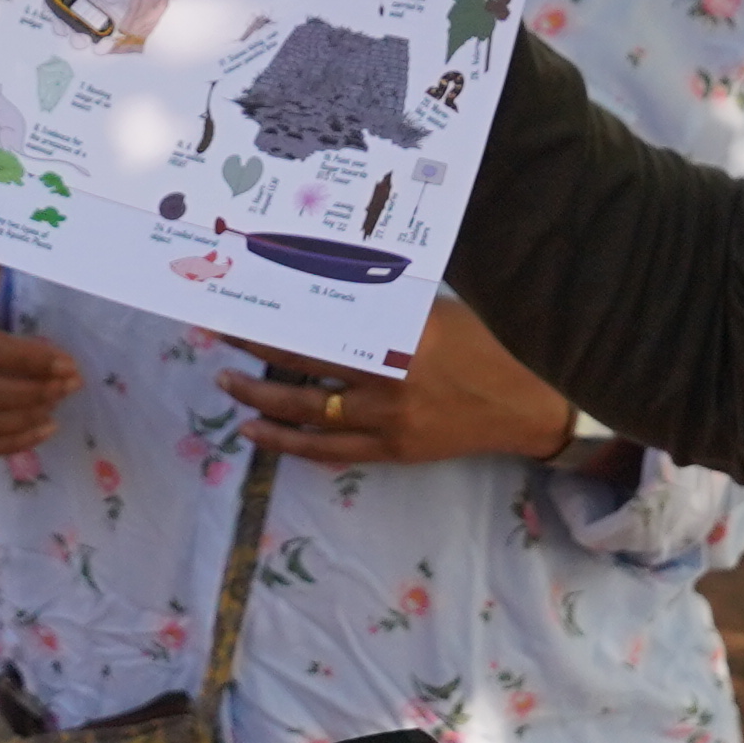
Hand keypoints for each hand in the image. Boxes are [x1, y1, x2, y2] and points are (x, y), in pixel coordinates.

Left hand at [222, 294, 573, 469]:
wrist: (526, 404)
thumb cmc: (484, 343)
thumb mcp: (433, 312)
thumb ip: (382, 309)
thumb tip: (325, 291)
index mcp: (398, 335)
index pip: (320, 324)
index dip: (275, 318)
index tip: (239, 304)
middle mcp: (387, 379)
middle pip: (303, 367)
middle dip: (254, 354)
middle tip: (218, 339)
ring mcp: (387, 421)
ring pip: (307, 414)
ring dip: (261, 400)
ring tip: (229, 385)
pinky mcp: (392, 451)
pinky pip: (328, 450)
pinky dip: (289, 442)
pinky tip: (260, 430)